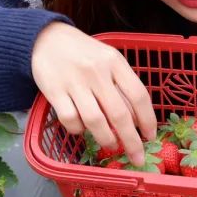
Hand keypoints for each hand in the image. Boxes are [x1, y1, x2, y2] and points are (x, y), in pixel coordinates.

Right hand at [31, 23, 156, 165]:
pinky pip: (71, 120)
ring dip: (107, 139)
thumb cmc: (84, 53)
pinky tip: (82, 128)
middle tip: (137, 158)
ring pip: (95, 121)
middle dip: (132, 141)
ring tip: (111, 145)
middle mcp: (97, 72)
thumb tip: (137, 121)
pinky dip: (78, 130)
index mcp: (115, 62)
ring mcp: (74, 82)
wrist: (46, 38)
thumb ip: (122, 84)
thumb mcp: (108, 59)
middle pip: (119, 114)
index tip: (150, 137)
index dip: (147, 120)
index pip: (138, 95)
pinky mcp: (54, 91)